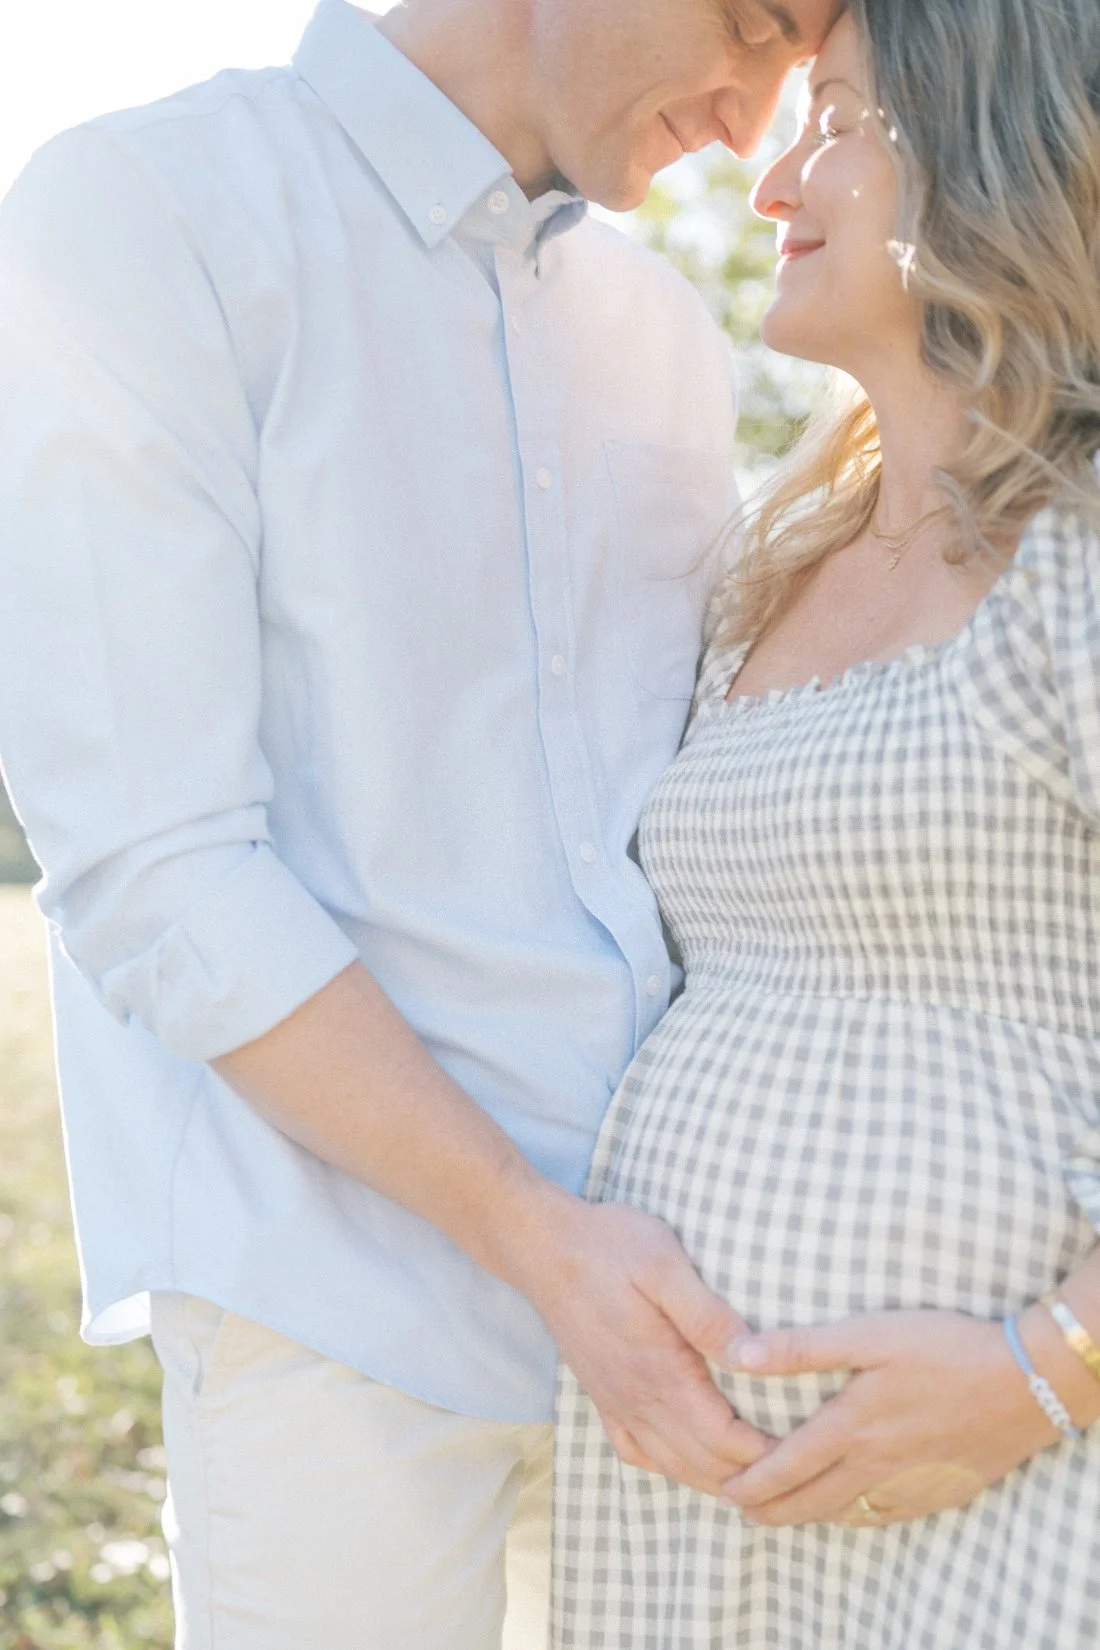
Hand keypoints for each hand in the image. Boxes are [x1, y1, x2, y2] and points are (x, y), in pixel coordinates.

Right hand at [513, 1187, 772, 1493]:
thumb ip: (708, 1315)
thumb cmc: (609, 1245)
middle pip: (705, 1465)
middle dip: (753, 1477)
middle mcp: (637, 1399)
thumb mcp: (664, 1263)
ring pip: (673, 1466)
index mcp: (659, 1372)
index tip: (809, 1450)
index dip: (769, 1455)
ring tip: (760, 1480)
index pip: (725, 1441)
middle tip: (799, 1473)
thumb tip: (753, 1359)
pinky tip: (690, 1461)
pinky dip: (671, 1468)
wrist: (542, 1245)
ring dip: (717, 1480)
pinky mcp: (601, 1395)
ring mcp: (616, 1401)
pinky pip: (637, 1452)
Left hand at [717, 1310, 1062, 1526]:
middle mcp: (875, 1463)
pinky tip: (852, 1514)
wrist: (1026, 1382)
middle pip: (812, 1499)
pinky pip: (887, 1516)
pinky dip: (857, 1519)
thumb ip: (803, 1347)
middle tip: (742, 1514)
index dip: (753, 1482)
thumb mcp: (869, 1334)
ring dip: (810, 1516)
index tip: (726, 1493)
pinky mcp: (941, 1487)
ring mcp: (910, 1481)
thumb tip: (740, 1355)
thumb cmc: (945, 1347)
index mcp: (851, 1426)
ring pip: (848, 1511)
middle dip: (772, 1510)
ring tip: (785, 1517)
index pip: (787, 1464)